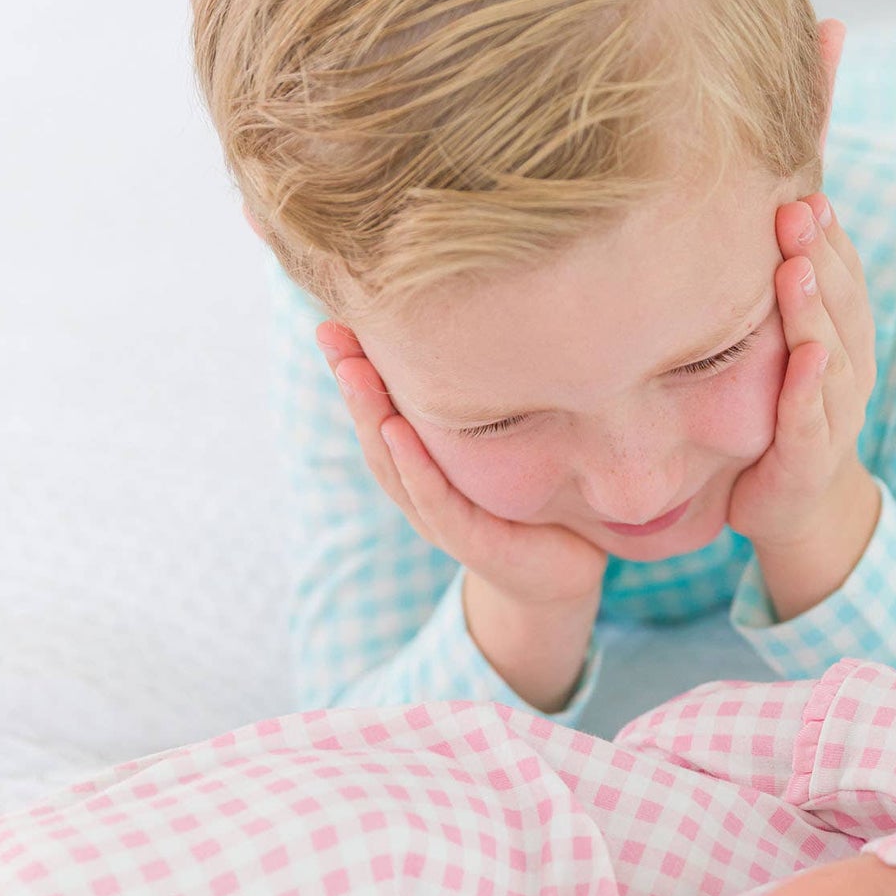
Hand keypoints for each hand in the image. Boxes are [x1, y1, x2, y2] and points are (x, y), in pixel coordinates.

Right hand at [317, 324, 606, 710]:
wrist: (565, 576)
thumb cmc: (537, 503)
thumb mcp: (511, 447)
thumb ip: (493, 403)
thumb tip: (499, 326)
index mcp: (426, 464)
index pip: (383, 409)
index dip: (357, 367)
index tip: (335, 318)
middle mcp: (421, 489)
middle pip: (375, 429)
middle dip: (351, 380)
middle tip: (330, 332)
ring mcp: (440, 519)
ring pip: (393, 462)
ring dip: (370, 414)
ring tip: (353, 370)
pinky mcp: (470, 542)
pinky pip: (434, 499)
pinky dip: (412, 465)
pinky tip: (395, 429)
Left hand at [727, 193, 880, 617]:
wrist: (793, 507)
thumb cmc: (778, 416)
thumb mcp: (777, 352)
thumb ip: (775, 301)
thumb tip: (740, 224)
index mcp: (843, 340)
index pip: (844, 278)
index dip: (829, 238)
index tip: (805, 193)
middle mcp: (848, 371)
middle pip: (841, 305)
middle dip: (820, 256)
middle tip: (796, 212)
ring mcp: (834, 416)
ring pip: (832, 355)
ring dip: (816, 311)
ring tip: (798, 269)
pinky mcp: (810, 460)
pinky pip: (811, 419)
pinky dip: (810, 389)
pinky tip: (806, 358)